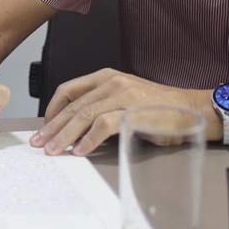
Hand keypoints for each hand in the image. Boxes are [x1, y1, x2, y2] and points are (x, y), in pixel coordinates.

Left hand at [31, 69, 203, 156]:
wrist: (189, 108)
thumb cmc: (156, 108)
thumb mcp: (123, 99)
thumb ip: (100, 107)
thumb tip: (74, 130)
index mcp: (105, 77)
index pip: (68, 90)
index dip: (52, 110)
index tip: (44, 127)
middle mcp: (110, 82)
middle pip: (72, 106)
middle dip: (52, 127)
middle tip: (39, 143)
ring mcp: (121, 95)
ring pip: (83, 115)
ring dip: (64, 136)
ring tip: (53, 151)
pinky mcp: (132, 111)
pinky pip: (103, 125)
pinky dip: (88, 140)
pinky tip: (80, 151)